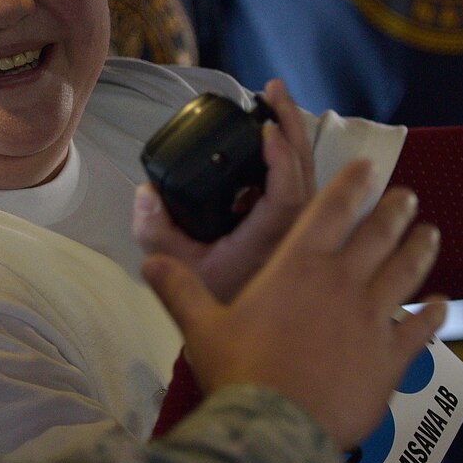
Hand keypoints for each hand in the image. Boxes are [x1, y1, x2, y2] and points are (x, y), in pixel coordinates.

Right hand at [131, 78, 314, 301]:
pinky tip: (282, 145)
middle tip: (273, 90)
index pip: (288, 191)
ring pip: (315, 180)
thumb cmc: (226, 323)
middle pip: (309, 172)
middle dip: (292, 126)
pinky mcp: (307, 240)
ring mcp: (309, 240)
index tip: (264, 128)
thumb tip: (146, 195)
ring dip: (298, 140)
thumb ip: (155, 234)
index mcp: (273, 244)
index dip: (280, 157)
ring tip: (277, 105)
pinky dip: (299, 163)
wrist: (263, 371)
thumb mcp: (177, 274)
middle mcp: (300, 238)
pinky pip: (313, 193)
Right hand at [142, 161, 446, 448]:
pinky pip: (422, 328)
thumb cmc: (239, 372)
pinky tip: (442, 304)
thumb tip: (147, 262)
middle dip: (395, 209)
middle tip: (407, 196)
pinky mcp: (392, 356)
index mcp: (298, 266)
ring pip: (407, 271)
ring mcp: (373, 318)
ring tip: (430, 233)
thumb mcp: (201, 327)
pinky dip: (435, 313)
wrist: (278, 428)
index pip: (330, 210)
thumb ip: (179, 289)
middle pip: (378, 234)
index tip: (369, 166)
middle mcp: (342, 281)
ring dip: (420, 248)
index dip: (351, 183)